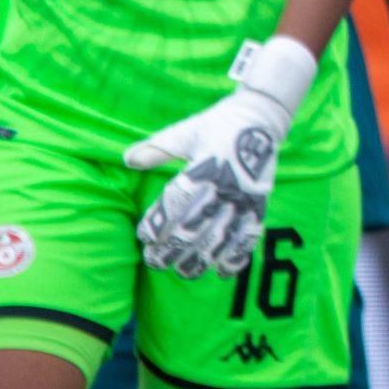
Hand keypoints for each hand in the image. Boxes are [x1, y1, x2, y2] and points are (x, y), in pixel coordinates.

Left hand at [126, 38, 312, 279]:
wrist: (261, 116)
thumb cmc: (217, 124)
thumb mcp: (184, 133)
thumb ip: (156, 149)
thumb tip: (127, 159)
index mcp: (204, 166)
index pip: (175, 203)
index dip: (157, 224)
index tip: (143, 237)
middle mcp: (225, 185)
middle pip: (195, 227)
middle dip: (172, 249)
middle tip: (155, 262)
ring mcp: (244, 198)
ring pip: (220, 239)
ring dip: (200, 259)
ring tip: (183, 272)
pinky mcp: (259, 204)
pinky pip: (249, 237)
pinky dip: (236, 257)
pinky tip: (220, 271)